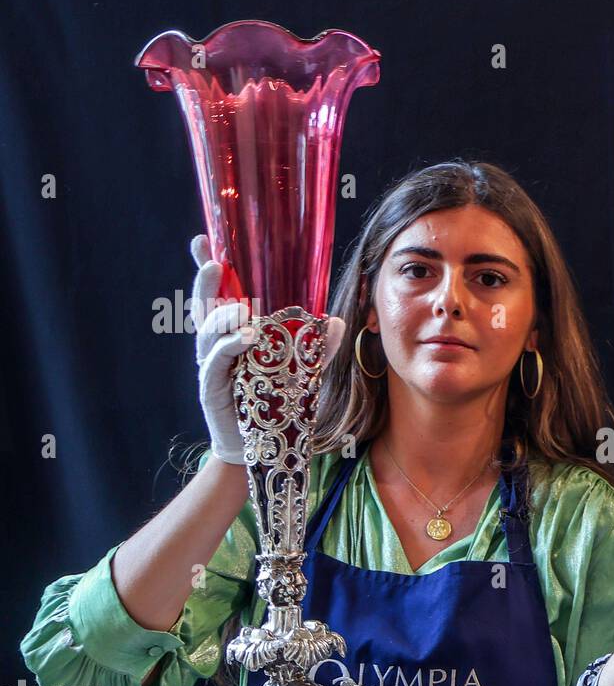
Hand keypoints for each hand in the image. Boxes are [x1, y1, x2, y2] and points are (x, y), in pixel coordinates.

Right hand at [189, 235, 343, 464]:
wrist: (258, 446)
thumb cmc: (274, 405)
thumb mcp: (299, 372)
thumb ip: (315, 347)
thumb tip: (336, 321)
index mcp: (233, 333)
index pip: (220, 295)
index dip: (210, 268)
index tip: (205, 240)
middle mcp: (217, 344)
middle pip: (205, 306)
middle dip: (206, 283)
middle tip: (213, 263)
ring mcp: (211, 364)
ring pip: (210, 331)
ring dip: (224, 316)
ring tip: (243, 309)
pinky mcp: (211, 386)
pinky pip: (217, 360)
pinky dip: (230, 346)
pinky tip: (245, 337)